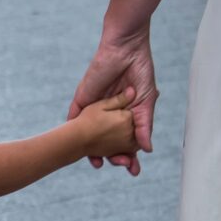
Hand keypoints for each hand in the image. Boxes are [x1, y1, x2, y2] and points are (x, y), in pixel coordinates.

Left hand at [69, 27, 156, 175]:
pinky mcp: (82, 98)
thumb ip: (144, 124)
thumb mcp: (145, 101)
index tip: (133, 171)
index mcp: (125, 116)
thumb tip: (147, 149)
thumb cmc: (139, 71)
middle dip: (112, 157)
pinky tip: (75, 144)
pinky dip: (73, 130)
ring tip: (98, 163)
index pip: (125, 142)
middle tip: (118, 166)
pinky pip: (74, 116)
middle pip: (107, 142)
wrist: (125, 49)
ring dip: (92, 150)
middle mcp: (108, 114)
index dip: (129, 157)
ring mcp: (94, 107)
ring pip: (90, 134)